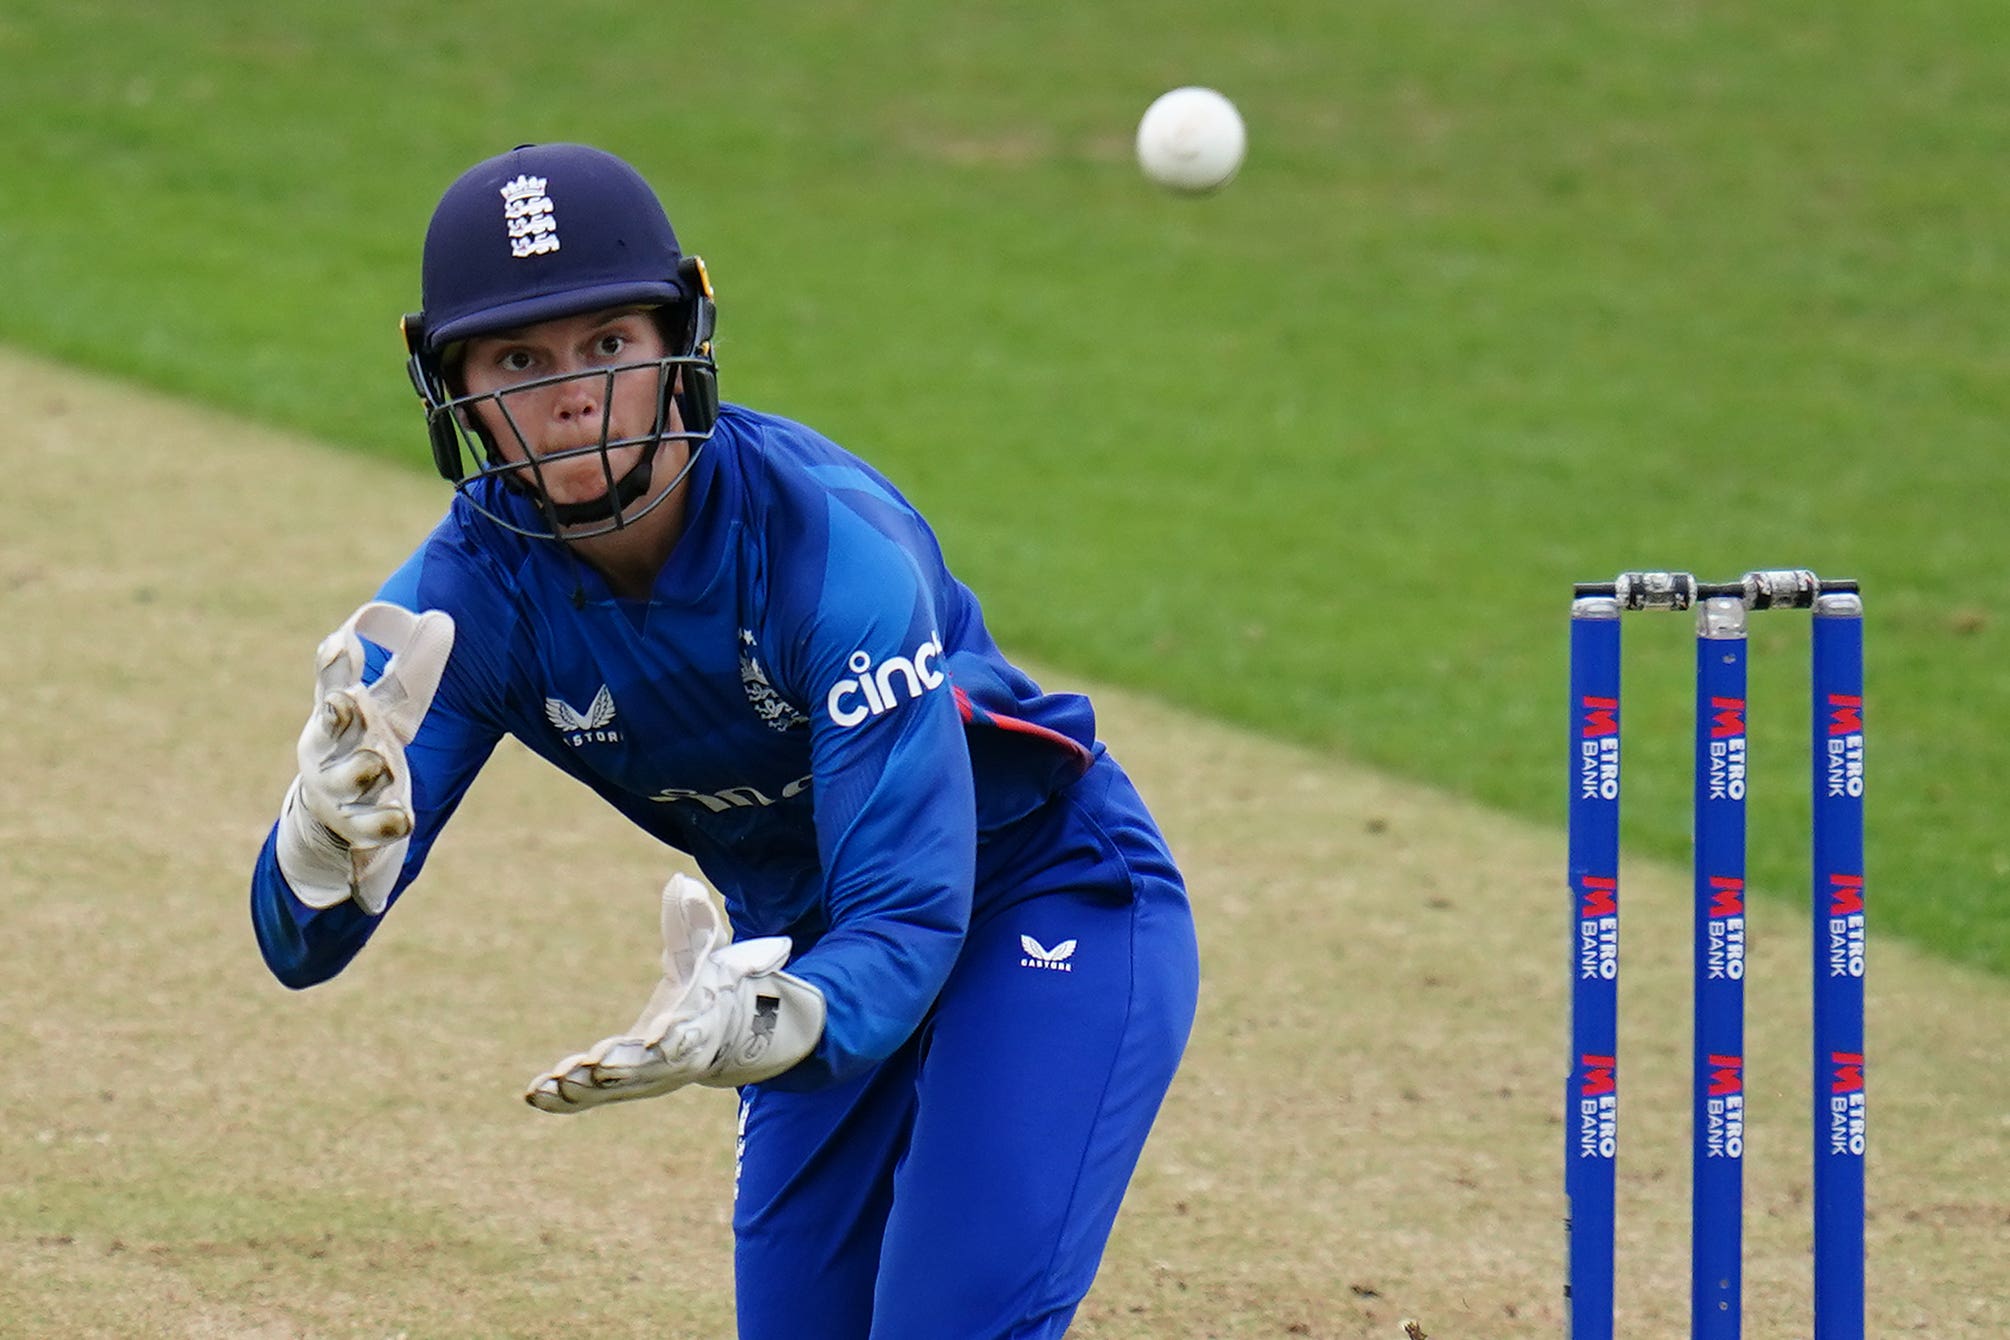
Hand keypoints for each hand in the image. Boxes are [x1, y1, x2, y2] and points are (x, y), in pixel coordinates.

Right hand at [276, 602, 454, 912]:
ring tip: (379, 761)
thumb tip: (440, 620)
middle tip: (350, 699)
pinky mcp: (361, 827)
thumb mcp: (388, 706)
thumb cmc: (363, 744)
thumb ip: (409, 665)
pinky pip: (372, 827)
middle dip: (341, 714)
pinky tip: (404, 817)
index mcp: (335, 713)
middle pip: (331, 729)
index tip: (343, 643)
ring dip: (362, 768)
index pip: (331, 683)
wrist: (333, 820)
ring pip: (348, 779)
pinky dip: (386, 823)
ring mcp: (341, 791)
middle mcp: (329, 751)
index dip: (335, 664)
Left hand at [525, 874, 825, 1112]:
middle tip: (587, 1067)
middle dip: (617, 1070)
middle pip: (644, 1072)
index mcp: (696, 1028)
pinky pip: (591, 1099)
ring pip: (612, 1091)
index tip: (655, 1039)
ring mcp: (645, 1080)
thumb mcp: (708, 949)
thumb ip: (695, 922)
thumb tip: (684, 883)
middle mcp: (671, 1063)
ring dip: (581, 1090)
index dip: (671, 1040)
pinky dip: (564, 1100)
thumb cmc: (710, 983)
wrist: (722, 1031)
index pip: (685, 1037)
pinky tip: (534, 1093)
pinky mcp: (621, 1087)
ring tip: (550, 1083)